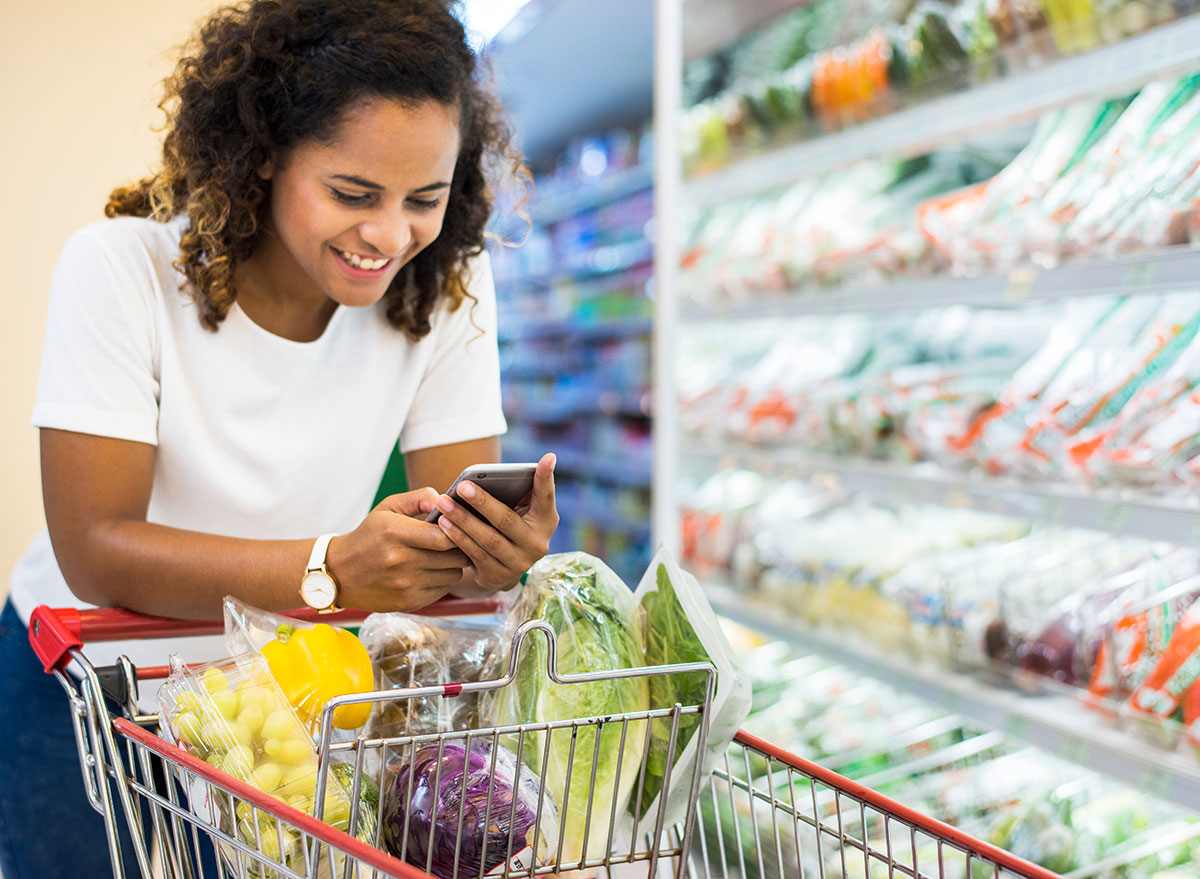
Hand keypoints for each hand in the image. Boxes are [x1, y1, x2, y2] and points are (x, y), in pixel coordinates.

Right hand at [325, 488, 470, 611]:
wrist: (340, 573)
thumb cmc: (369, 536)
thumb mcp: (388, 508)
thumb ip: (419, 497)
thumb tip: (445, 500)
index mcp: (395, 533)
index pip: (443, 537)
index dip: (457, 532)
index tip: (457, 527)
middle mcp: (400, 561)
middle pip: (453, 557)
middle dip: (460, 548)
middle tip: (456, 542)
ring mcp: (404, 585)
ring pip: (453, 575)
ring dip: (452, 565)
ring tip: (441, 556)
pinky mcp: (408, 602)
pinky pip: (443, 590)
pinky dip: (443, 581)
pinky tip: (431, 572)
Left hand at [434, 453, 557, 590]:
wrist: (503, 566)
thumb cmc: (511, 524)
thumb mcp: (522, 510)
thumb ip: (519, 491)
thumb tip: (498, 473)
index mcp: (547, 521)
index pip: (547, 496)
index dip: (547, 478)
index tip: (549, 456)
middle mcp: (537, 544)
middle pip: (507, 520)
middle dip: (482, 502)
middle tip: (461, 486)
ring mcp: (519, 563)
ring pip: (487, 539)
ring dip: (463, 520)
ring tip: (444, 502)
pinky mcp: (498, 576)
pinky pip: (475, 554)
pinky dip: (458, 537)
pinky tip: (443, 523)